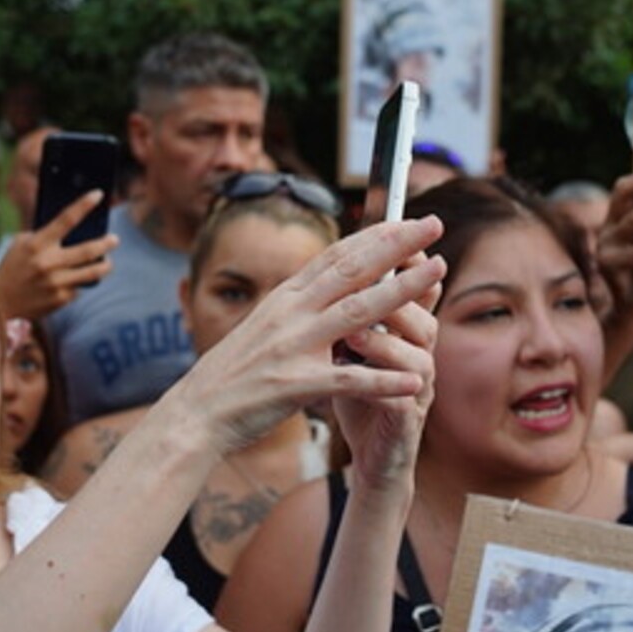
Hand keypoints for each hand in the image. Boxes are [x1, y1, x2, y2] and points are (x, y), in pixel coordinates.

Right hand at [0, 190, 115, 319]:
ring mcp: (55, 283)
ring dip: (105, 266)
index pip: (65, 220)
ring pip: (92, 272)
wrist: (0, 302)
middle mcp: (47, 263)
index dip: (83, 205)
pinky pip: (79, 287)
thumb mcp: (21, 244)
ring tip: (108, 262)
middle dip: (106, 243)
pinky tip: (74, 281)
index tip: (98, 194)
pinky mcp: (60, 300)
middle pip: (87, 250)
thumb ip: (44, 235)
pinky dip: (79, 282)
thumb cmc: (14, 267)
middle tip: (115, 239)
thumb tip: (75, 227)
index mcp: (36, 244)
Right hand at [173, 216, 445, 454]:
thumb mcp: (266, 326)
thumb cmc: (234, 373)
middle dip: (397, 245)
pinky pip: (348, 380)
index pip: (336, 255)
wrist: (195, 412)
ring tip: (437, 273)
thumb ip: (300, 306)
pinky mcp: (295, 385)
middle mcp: (291, 313)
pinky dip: (383, 380)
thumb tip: (330, 283)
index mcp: (285, 298)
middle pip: (353, 270)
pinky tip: (416, 381)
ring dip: (402, 290)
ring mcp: (294, 347)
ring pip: (358, 312)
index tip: (406, 220)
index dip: (374, 235)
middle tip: (434, 224)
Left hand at [330, 261, 439, 512]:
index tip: (392, 235)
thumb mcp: (352, 347)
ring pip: (418, 357)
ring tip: (355, 333)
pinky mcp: (406, 424)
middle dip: (408, 288)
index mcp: (403, 334)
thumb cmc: (359, 396)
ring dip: (387, 343)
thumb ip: (352, 309)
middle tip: (389, 266)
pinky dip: (388, 389)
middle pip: (422, 316)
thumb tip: (341, 261)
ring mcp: (417, 389)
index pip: (415, 290)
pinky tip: (369, 382)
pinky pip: (404, 402)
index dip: (407, 264)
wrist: (372, 456)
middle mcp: (417, 356)